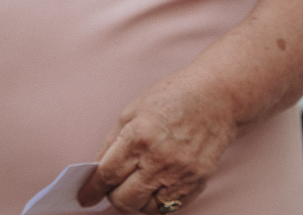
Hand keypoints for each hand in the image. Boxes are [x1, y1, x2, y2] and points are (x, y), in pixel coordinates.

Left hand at [78, 73, 238, 213]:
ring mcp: (180, 173)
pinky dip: (157, 201)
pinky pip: (169, 208)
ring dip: (136, 200)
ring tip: (138, 184)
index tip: (85, 196)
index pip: (106, 175)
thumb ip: (113, 142)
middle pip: (123, 199)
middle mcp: (159, 158)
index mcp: (139, 136)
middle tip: (113, 188)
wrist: (218, 98)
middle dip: (113, 196)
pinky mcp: (196, 182)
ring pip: (145, 208)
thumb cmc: (173, 98)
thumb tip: (97, 171)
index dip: (91, 189)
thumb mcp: (134, 110)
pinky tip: (156, 185)